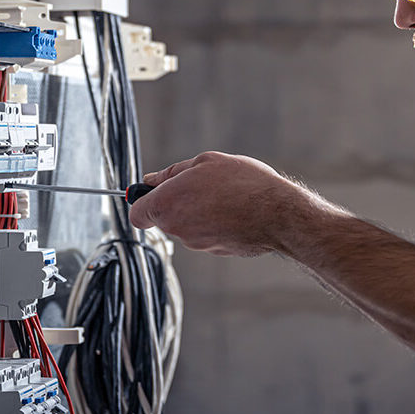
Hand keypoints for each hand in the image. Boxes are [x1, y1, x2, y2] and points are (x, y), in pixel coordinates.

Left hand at [128, 151, 331, 256]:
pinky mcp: (215, 251)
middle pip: (165, 217)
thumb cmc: (242, 183)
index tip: (154, 192)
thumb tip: (152, 180)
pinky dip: (216, 223)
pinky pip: (208, 234)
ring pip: (188, 225)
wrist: (277, 214)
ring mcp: (196, 244)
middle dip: (178, 202)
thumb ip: (172, 172)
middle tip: (203, 184)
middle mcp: (177, 229)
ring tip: (226, 195)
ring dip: (200, 211)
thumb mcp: (205, 162)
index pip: (137, 213)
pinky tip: (235, 210)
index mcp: (166, 205)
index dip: (143, 201)